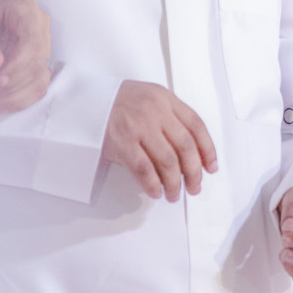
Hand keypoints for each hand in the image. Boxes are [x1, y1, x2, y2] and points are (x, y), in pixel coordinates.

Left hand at [0, 0, 52, 113]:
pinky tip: (1, 105)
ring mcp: (42, 45)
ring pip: (40, 76)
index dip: (19, 63)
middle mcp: (39, 25)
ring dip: (17, 95)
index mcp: (24, 8)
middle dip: (15, 82)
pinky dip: (21, 99)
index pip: (33, 39)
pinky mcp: (38, 63)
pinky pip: (38, 85)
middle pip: (38, 60)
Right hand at [101, 80, 217, 199]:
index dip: (208, 149)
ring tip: (174, 195)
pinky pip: (144, 170)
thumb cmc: (116, 102)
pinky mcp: (121, 143)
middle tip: (195, 187)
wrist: (81, 99)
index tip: (211, 167)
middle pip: (186, 146)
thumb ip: (168, 117)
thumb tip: (186, 155)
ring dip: (174, 183)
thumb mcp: (148, 97)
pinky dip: (153, 185)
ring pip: (168, 161)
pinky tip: (156, 192)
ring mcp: (139, 127)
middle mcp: (155, 111)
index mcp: (165, 99)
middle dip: (194, 172)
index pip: (197, 125)